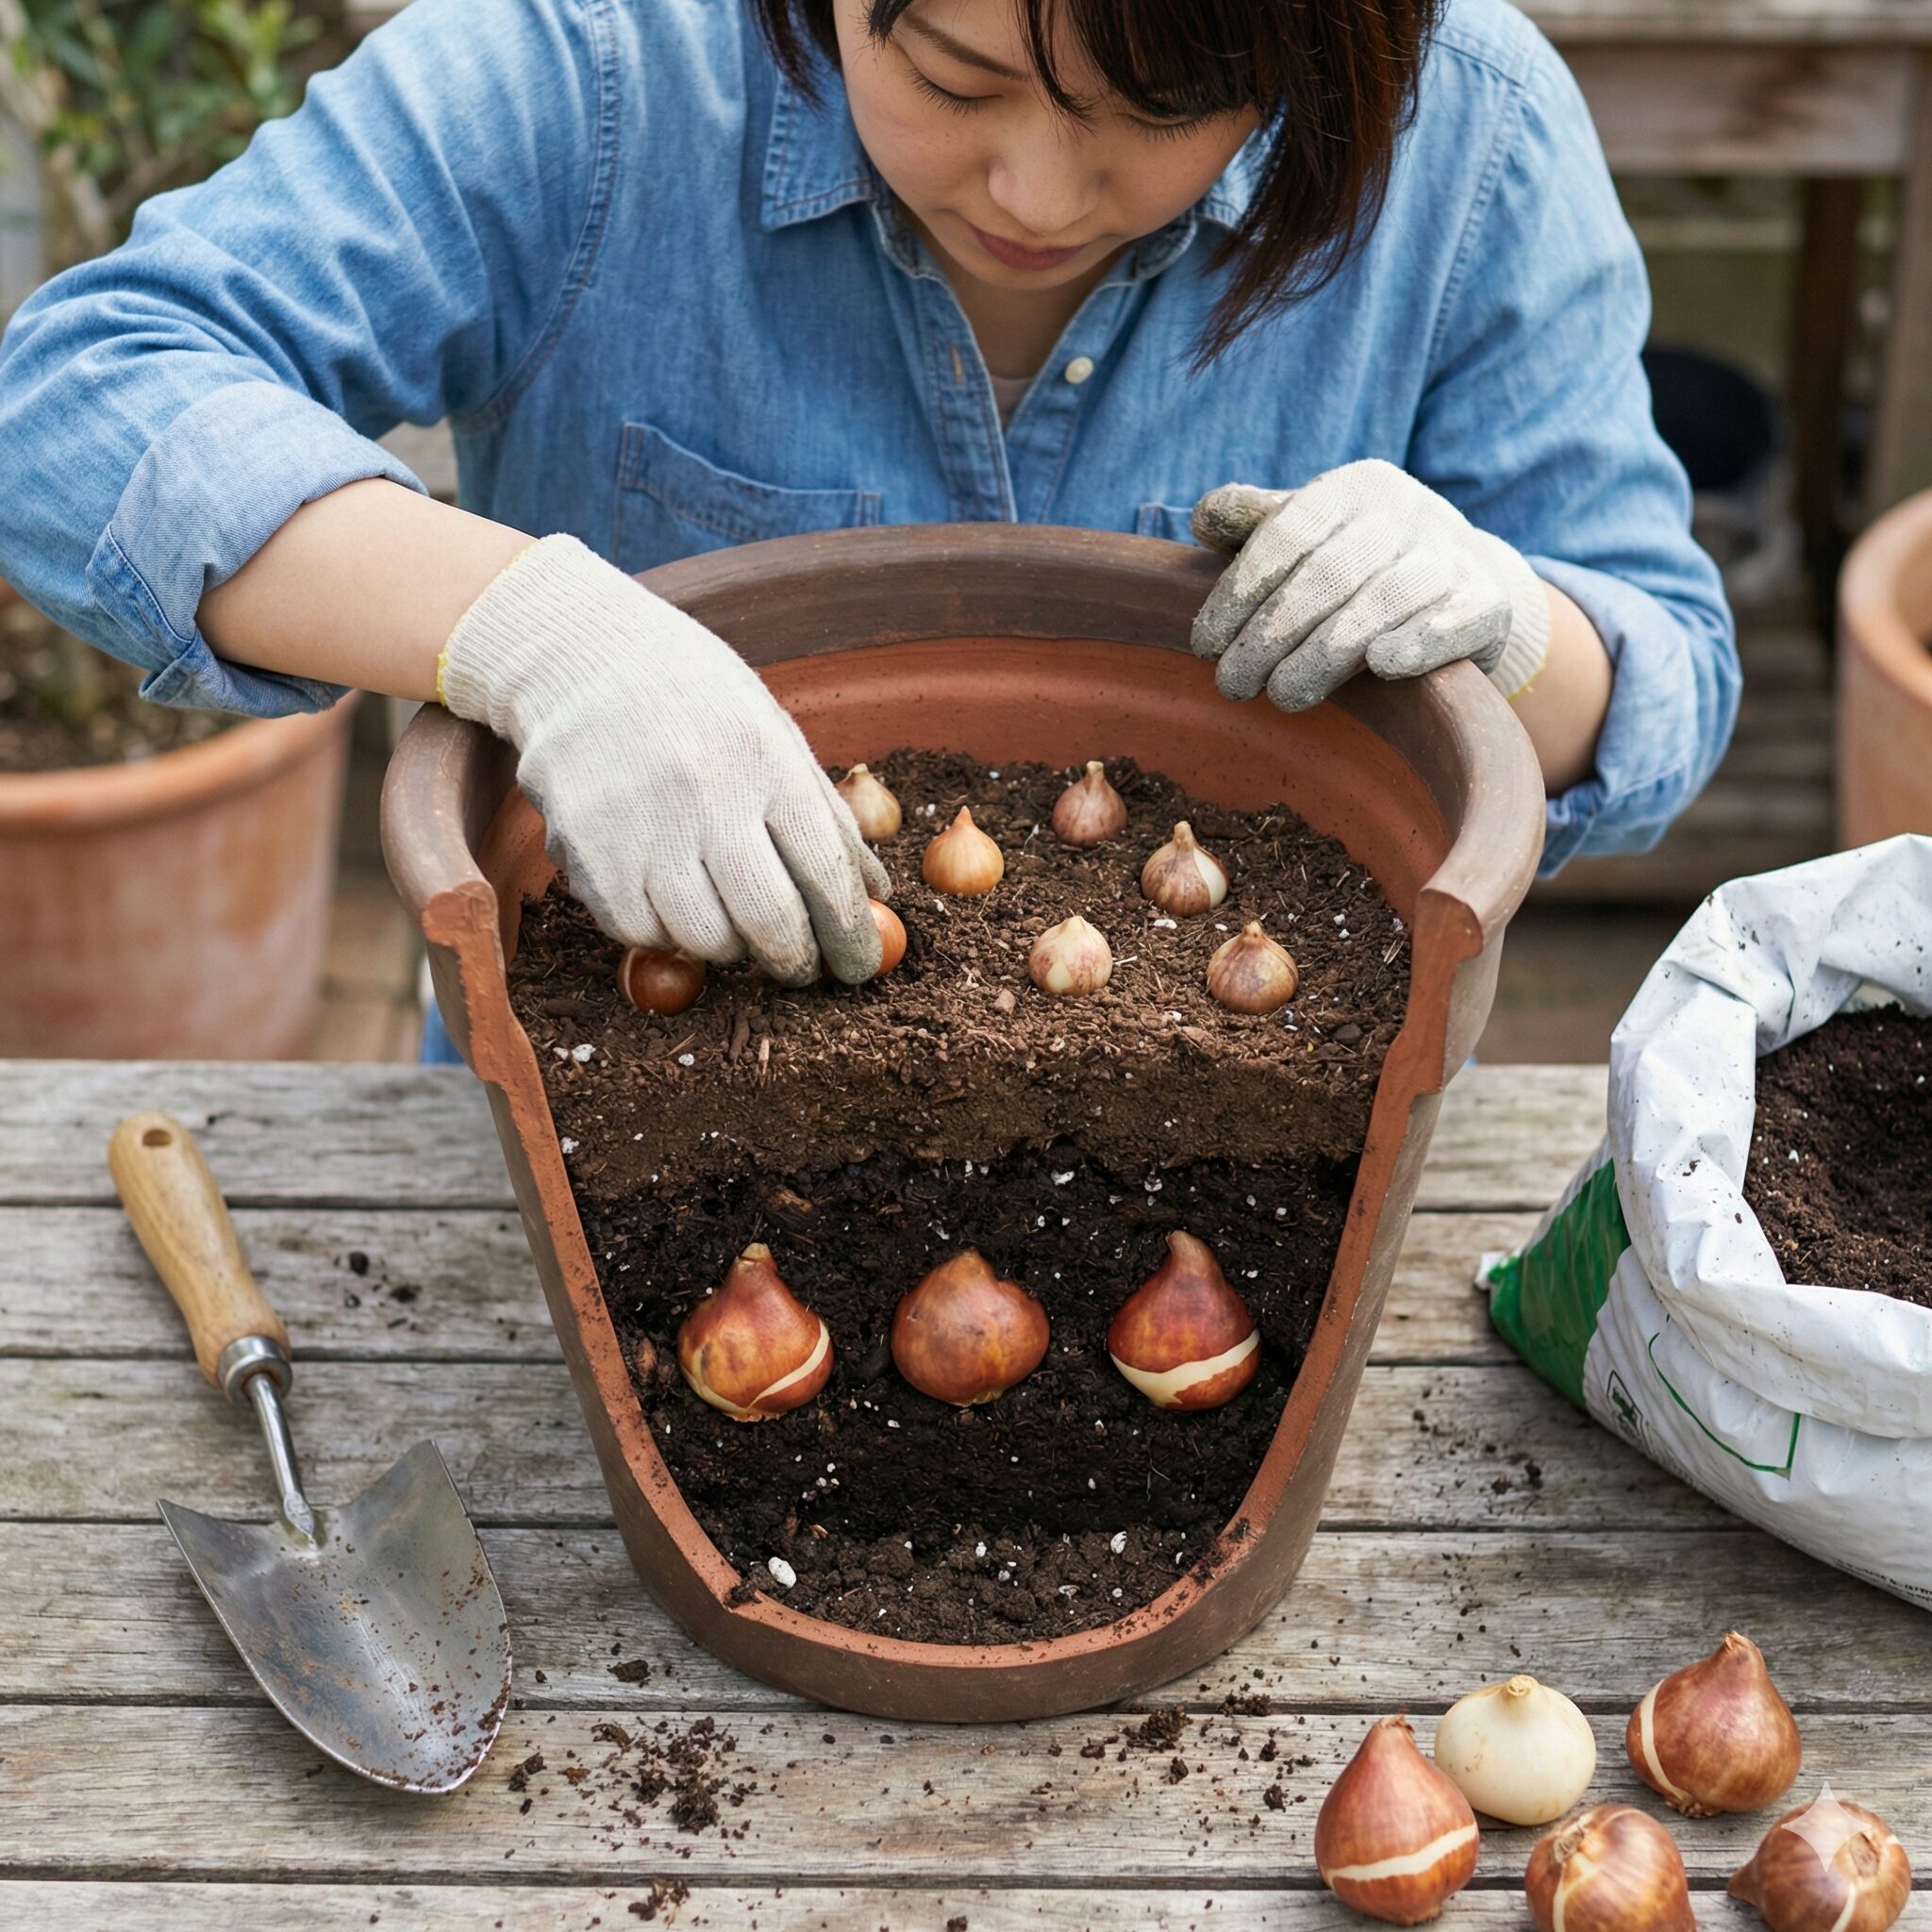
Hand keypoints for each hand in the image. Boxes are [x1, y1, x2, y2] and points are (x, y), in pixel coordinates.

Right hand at [437, 534, 889, 983]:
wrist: (579, 660)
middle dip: (796, 960)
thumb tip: (878, 899)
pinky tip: (674, 902)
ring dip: (731, 948)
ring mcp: (641, 827)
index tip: (858, 967)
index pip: (825, 874)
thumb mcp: (774, 735)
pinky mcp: (587, 854)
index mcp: (765, 760)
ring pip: (704, 940)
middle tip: (801, 967)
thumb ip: (827, 819)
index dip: (850, 935)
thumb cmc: (697, 702)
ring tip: (734, 924)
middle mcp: (705, 795)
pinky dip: (667, 934)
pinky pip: (641, 932)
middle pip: (769, 921)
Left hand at [1188, 460, 1549, 710]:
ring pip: (1380, 604)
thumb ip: (1257, 522)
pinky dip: (1417, 642)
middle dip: (1271, 635)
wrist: (1464, 580)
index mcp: (1351, 489)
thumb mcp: (1310, 531)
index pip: (1285, 534)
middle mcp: (1405, 512)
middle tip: (1233, 685)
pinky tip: (1381, 666)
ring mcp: (1450, 556)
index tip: (1205, 645)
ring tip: (1282, 696)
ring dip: (1324, 655)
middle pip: (1326, 576)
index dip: (1239, 592)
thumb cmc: (1360, 563)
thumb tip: (1204, 519)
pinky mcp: (1487, 602)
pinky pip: (1451, 623)